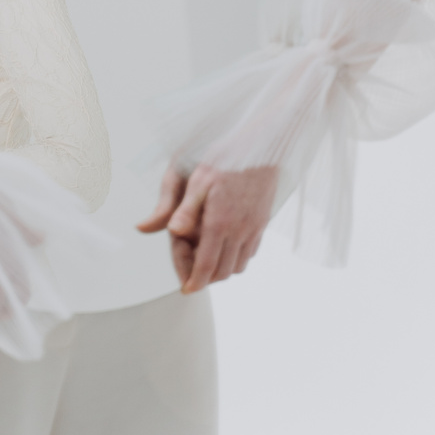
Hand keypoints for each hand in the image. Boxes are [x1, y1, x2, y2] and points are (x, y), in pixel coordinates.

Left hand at [137, 163, 277, 292]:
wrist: (263, 145)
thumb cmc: (227, 158)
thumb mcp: (198, 179)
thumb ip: (184, 209)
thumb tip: (171, 231)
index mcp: (219, 222)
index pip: (207, 266)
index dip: (195, 281)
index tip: (187, 288)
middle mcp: (240, 231)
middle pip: (223, 272)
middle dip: (206, 277)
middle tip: (192, 270)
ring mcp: (255, 228)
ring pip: (239, 266)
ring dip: (223, 269)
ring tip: (207, 259)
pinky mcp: (263, 222)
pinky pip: (251, 252)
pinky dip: (238, 257)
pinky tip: (227, 244)